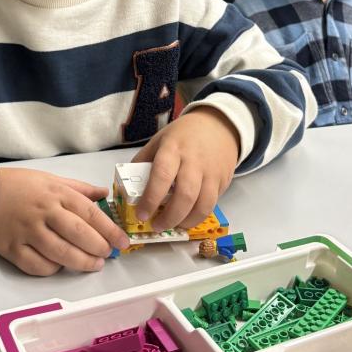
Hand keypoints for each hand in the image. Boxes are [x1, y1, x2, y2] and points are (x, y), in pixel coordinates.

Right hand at [0, 168, 130, 275]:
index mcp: (56, 194)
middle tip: (107, 255)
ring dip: (81, 262)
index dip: (109, 230)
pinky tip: (61, 266)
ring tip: (92, 264)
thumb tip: (104, 195)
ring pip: (61, 254)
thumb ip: (79, 188)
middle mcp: (44, 212)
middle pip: (79, 235)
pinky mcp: (12, 249)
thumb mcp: (50, 179)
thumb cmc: (18, 185)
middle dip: (99, 248)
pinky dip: (53, 269)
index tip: (122, 241)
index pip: (89, 213)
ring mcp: (27, 232)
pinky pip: (38, 266)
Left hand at [131, 107, 240, 232]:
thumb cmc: (184, 135)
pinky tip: (187, 218)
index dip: (151, 198)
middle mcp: (194, 161)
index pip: (162, 175)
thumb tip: (128, 185)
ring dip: (186, 221)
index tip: (142, 214)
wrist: (218, 125)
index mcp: (173, 148)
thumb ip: (145, 161)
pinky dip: (199, 216)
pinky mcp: (223, 181)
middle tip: (157, 226)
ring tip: (173, 226)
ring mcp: (211, 172)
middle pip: (185, 195)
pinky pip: (212, 204)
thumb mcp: (159, 140)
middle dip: (170, 217)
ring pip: (203, 205)